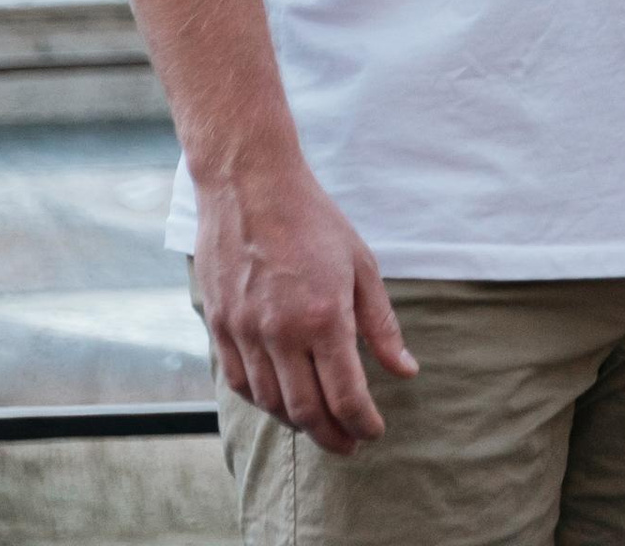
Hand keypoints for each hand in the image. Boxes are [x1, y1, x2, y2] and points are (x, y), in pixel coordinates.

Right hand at [192, 151, 416, 455]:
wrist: (249, 183)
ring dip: (298, 423)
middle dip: (332, 436)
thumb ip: (381, 325)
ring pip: (271, 403)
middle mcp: (281, 332)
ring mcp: (245, 331)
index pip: (346, 396)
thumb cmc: (312, 219)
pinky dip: (263, 401)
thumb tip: (406, 371)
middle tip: (349, 442)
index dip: (363, 424)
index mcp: (323, 316)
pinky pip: (240, 383)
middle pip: (306, 412)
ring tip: (318, 423)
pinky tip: (280, 399)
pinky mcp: (219, 326)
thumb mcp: (360, 264)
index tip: (373, 430)